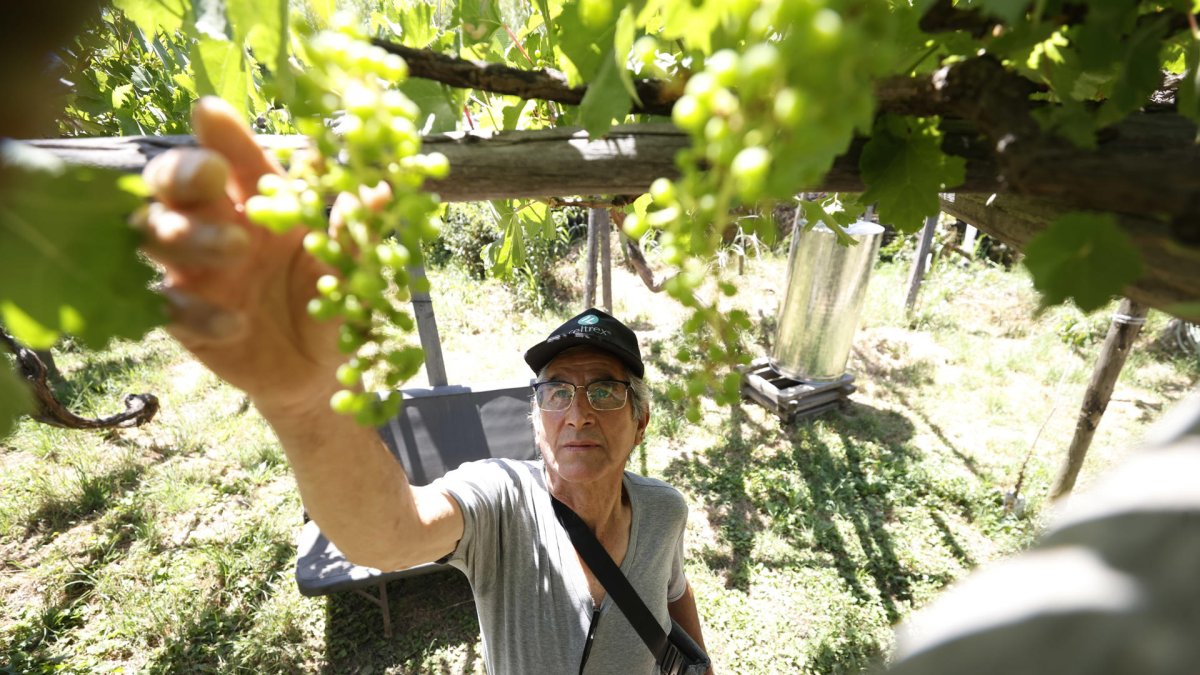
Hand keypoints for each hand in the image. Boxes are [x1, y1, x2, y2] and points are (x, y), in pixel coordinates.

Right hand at [141, 97, 342, 412]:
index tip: (211, 112)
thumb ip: (356, 232)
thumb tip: (380, 191)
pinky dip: (197, 311)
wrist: (320, 373)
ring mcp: (194, 272)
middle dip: (183, 174)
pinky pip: (170, 307)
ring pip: (158, 236)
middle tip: (210, 177)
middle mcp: (216, 227)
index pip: (232, 160)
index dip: (221, 136)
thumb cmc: (331, 305)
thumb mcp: (350, 270)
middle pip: (172, 185)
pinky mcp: (184, 321)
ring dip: (191, 236)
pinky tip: (236, 323)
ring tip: (236, 247)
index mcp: (256, 203)